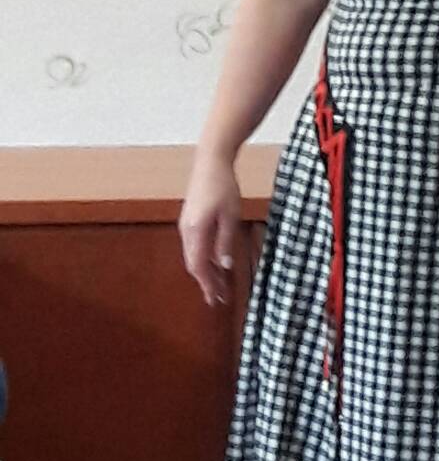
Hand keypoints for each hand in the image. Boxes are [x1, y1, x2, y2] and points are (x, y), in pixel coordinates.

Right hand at [178, 154, 240, 306]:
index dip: (208, 285)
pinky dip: (204, 258)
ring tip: (220, 284)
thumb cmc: (224, 186)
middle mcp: (187, 231)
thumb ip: (226, 241)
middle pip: (194, 264)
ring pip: (193, 256)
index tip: (217, 299)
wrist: (211, 161)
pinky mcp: (190, 219)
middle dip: (207, 282)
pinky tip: (215, 262)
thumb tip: (225, 266)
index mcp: (196, 231)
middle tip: (220, 298)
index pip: (200, 266)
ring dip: (206, 271)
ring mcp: (186, 225)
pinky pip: (194, 246)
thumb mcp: (231, 215)